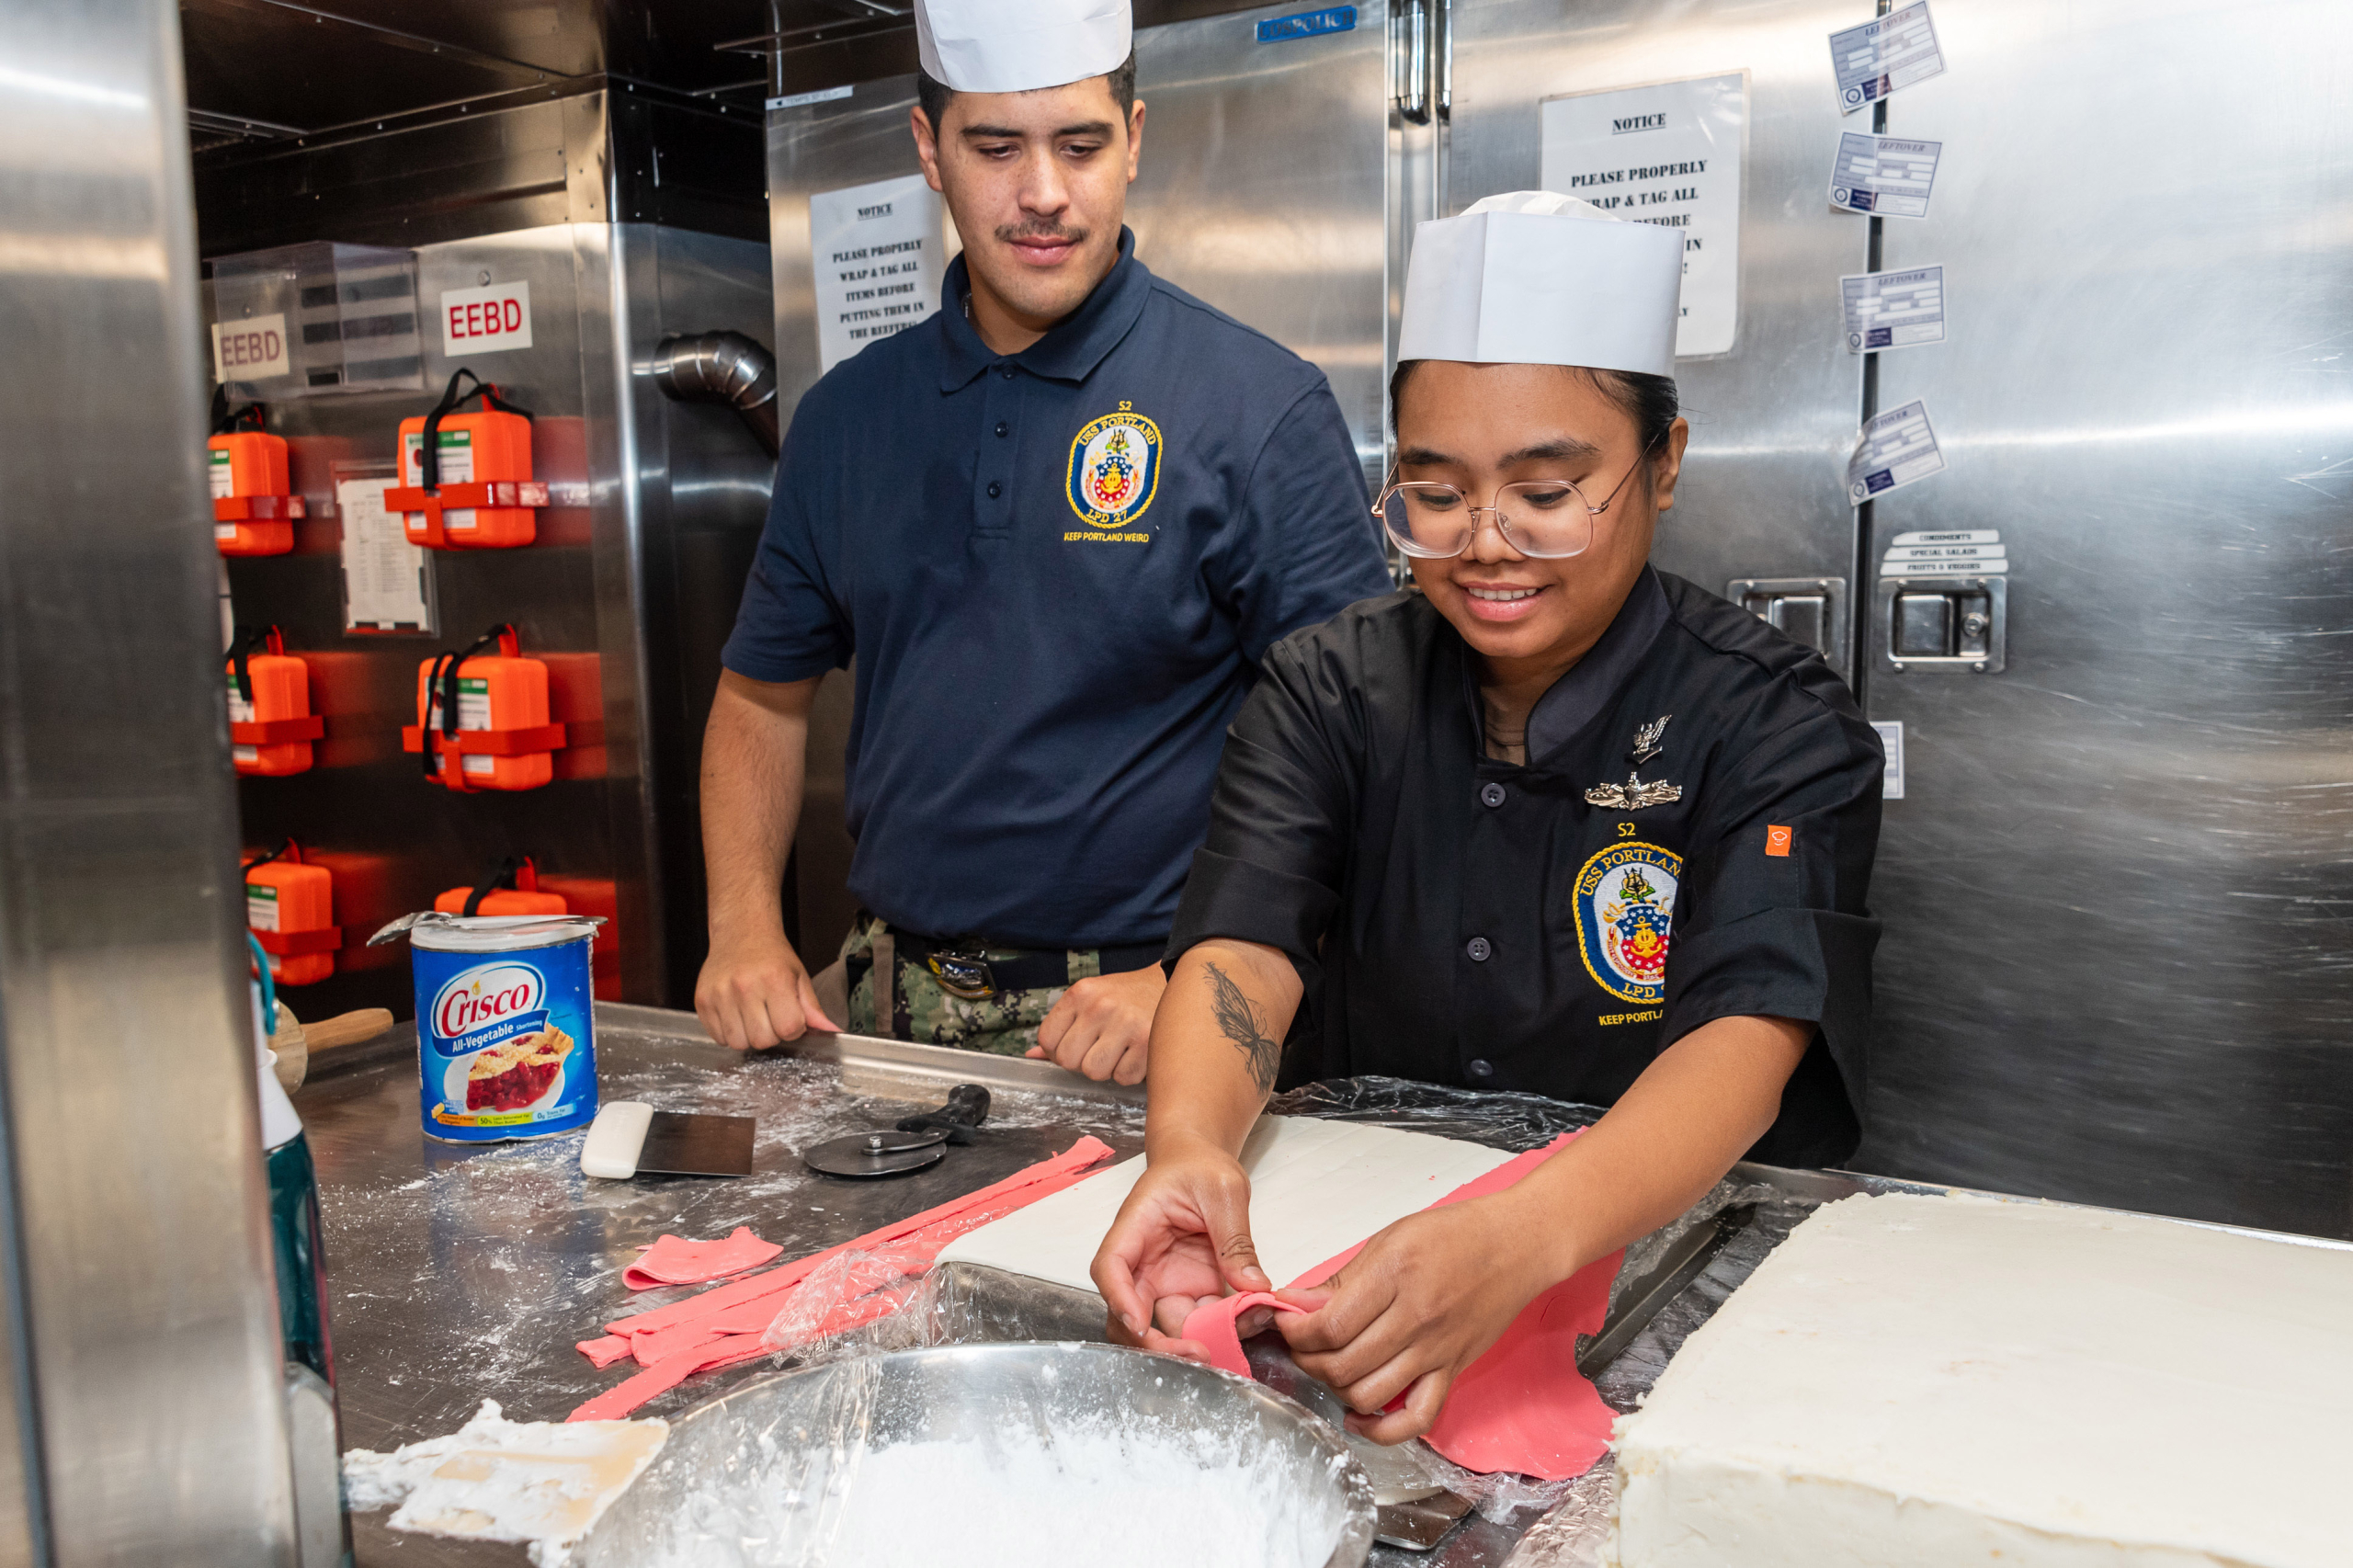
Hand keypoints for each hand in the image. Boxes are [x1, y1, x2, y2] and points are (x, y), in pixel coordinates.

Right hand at [694, 926, 838, 1050]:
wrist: (741, 933)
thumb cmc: (771, 956)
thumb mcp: (798, 977)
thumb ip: (813, 1009)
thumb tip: (832, 1032)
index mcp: (775, 980)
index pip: (789, 1029)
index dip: (792, 1028)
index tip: (789, 1016)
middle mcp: (744, 986)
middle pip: (762, 1041)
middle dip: (771, 1034)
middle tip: (769, 1016)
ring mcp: (720, 994)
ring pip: (738, 1043)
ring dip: (748, 1036)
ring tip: (752, 1015)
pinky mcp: (702, 1001)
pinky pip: (717, 1037)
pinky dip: (728, 1033)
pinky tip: (736, 1014)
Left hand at [1027, 964, 1165, 1083]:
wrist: (1173, 983)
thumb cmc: (1125, 996)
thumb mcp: (1089, 999)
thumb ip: (1061, 1026)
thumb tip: (1032, 1055)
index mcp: (1081, 993)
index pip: (1047, 1039)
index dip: (1057, 1049)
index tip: (1075, 1043)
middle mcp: (1101, 1006)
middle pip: (1068, 1060)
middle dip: (1080, 1061)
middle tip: (1098, 1047)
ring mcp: (1126, 1024)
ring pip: (1094, 1072)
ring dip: (1105, 1069)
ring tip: (1118, 1049)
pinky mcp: (1148, 1043)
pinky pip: (1123, 1078)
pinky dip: (1128, 1072)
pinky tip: (1135, 1053)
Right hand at [1091, 1141, 1273, 1349]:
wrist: (1200, 1162)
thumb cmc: (1199, 1166)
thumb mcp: (1224, 1192)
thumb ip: (1235, 1240)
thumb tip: (1253, 1287)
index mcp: (1136, 1227)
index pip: (1111, 1268)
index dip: (1119, 1300)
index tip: (1140, 1325)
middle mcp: (1143, 1262)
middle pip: (1130, 1313)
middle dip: (1158, 1343)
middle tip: (1199, 1355)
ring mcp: (1164, 1280)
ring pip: (1164, 1326)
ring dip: (1193, 1341)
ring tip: (1236, 1335)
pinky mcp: (1189, 1289)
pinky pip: (1197, 1320)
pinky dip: (1218, 1329)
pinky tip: (1247, 1322)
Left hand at [1277, 1190, 1558, 1444]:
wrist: (1516, 1245)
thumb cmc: (1455, 1234)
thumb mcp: (1390, 1239)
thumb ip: (1341, 1280)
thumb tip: (1295, 1304)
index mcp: (1394, 1276)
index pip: (1329, 1325)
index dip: (1295, 1332)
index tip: (1284, 1323)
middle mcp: (1415, 1318)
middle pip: (1342, 1364)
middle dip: (1307, 1359)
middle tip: (1300, 1344)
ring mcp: (1436, 1350)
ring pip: (1369, 1395)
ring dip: (1335, 1388)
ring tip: (1328, 1368)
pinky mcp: (1453, 1370)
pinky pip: (1416, 1418)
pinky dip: (1381, 1430)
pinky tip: (1358, 1417)